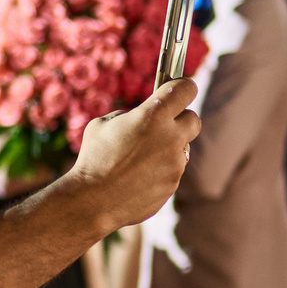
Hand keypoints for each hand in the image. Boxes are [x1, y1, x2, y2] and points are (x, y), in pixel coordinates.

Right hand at [62, 78, 199, 229]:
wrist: (92, 200)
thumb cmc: (93, 158)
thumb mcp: (103, 124)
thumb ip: (130, 116)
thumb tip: (140, 117)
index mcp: (153, 115)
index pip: (185, 89)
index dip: (183, 87)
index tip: (177, 90)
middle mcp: (170, 137)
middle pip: (194, 120)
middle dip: (180, 120)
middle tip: (162, 126)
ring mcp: (175, 164)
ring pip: (181, 149)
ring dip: (167, 150)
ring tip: (139, 160)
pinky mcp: (173, 185)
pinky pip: (172, 172)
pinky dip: (159, 172)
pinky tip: (137, 177)